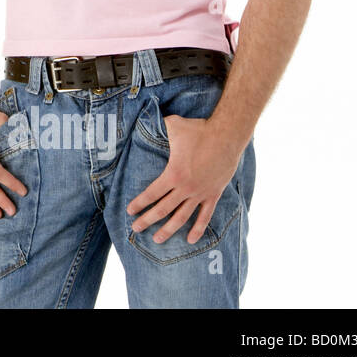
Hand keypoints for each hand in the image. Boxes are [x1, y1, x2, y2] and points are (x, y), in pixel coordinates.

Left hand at [127, 115, 243, 243]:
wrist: (227, 136)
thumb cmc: (199, 130)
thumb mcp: (173, 125)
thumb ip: (157, 125)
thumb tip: (143, 116)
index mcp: (173, 174)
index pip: (152, 193)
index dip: (140, 204)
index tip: (130, 211)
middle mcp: (185, 187)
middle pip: (163, 209)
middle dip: (148, 220)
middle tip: (136, 229)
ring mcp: (200, 193)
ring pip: (181, 217)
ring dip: (169, 230)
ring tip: (157, 240)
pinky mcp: (213, 194)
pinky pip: (205, 216)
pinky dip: (198, 229)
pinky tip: (191, 240)